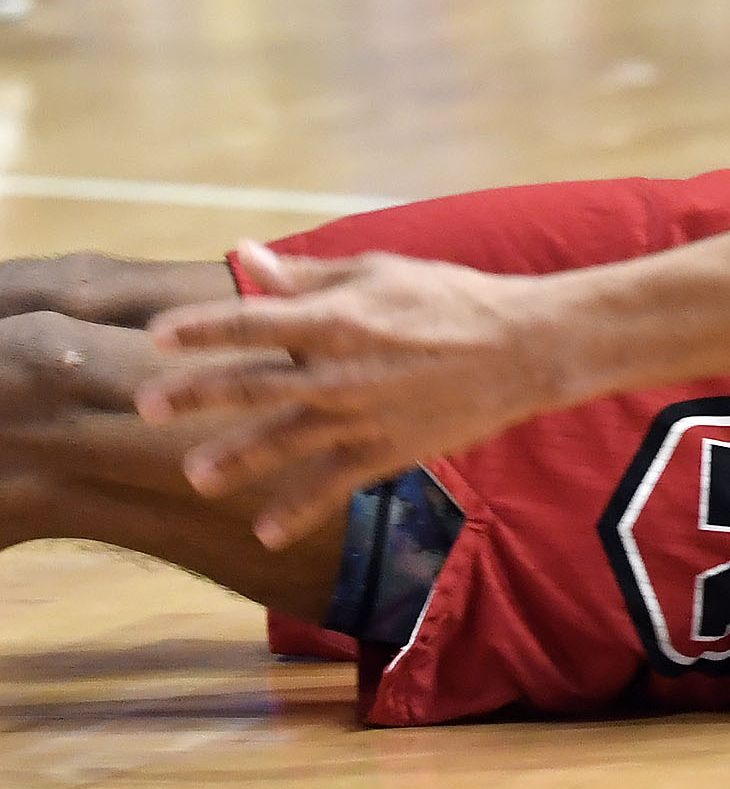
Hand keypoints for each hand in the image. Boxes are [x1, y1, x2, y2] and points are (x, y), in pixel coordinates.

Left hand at [139, 243, 575, 549]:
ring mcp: (362, 416)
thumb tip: (244, 256)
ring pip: (283, 441)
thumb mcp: (379, 271)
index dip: (202, 327)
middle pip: (252, 384)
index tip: (158, 334)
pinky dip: (297, 510)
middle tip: (148, 404)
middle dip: (197, 393)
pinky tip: (263, 532)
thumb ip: (308, 273)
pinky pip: (332, 485)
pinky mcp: (387, 451)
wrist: (524, 347)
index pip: (253, 321)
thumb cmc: (450, 298)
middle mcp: (340, 370)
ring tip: (197, 475)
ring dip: (236, 459)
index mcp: (338, 317)